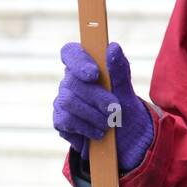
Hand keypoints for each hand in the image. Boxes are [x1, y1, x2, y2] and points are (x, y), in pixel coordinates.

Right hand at [54, 41, 154, 172]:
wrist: (125, 139)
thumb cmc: (125, 107)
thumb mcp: (127, 90)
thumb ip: (120, 69)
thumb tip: (112, 47)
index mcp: (86, 66)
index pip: (70, 52)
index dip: (79, 61)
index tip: (95, 74)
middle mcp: (70, 81)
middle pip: (73, 82)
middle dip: (97, 97)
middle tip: (115, 109)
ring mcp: (62, 100)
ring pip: (68, 102)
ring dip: (93, 115)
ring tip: (109, 123)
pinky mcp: (60, 120)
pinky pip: (66, 121)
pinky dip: (86, 128)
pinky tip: (98, 132)